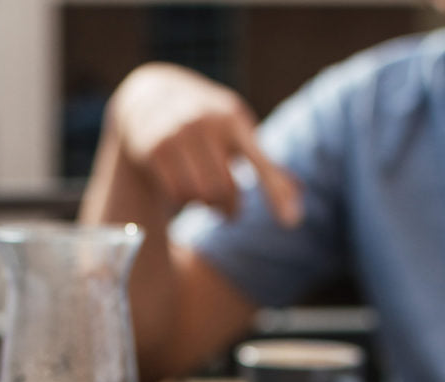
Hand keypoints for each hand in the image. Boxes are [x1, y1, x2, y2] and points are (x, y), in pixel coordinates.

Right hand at [108, 62, 300, 223]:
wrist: (150, 96)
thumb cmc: (205, 122)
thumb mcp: (235, 131)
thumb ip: (264, 165)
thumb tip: (295, 210)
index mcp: (234, 120)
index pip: (262, 165)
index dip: (277, 194)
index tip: (292, 223)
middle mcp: (207, 122)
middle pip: (225, 191)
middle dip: (228, 208)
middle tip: (228, 213)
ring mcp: (178, 134)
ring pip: (200, 195)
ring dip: (203, 204)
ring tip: (202, 195)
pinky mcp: (155, 148)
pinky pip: (176, 193)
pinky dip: (181, 200)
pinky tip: (180, 189)